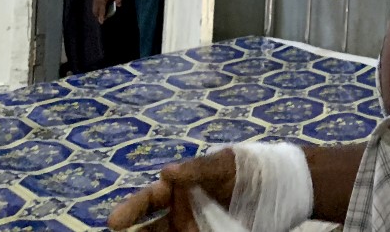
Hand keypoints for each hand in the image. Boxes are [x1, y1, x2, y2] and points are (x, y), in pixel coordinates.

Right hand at [92, 0, 120, 23]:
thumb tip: (120, 5)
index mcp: (102, 2)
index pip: (101, 12)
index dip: (101, 17)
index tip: (101, 22)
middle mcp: (97, 1)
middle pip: (95, 11)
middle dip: (97, 15)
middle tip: (100, 19)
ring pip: (94, 8)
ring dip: (96, 12)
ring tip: (98, 14)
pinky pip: (94, 4)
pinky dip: (95, 7)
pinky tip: (98, 7)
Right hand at [108, 148, 236, 230]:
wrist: (275, 185)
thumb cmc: (243, 168)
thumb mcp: (222, 163)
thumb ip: (197, 168)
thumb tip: (166, 170)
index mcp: (178, 188)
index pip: (148, 199)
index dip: (130, 209)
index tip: (114, 221)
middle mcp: (179, 212)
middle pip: (150, 228)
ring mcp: (192, 228)